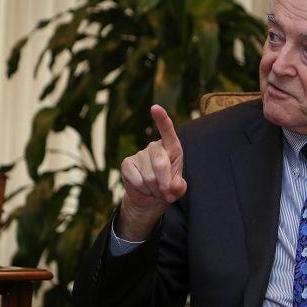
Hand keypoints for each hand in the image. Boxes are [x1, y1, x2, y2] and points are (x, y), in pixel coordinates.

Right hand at [118, 105, 186, 240]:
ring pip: (149, 177)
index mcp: (171, 147)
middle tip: (167, 194)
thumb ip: (179, 186)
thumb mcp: (178, 187)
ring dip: (155, 190)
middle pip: (160, 163)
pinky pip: (138, 181)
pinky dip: (144, 191)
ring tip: (156, 191)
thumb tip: (174, 186)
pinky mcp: (126, 164)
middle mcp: (154, 147)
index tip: (155, 108)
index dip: (162, 119)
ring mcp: (139, 154)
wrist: (150, 198)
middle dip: (165, 183)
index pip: (168, 131)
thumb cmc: (168, 187)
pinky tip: (145, 191)